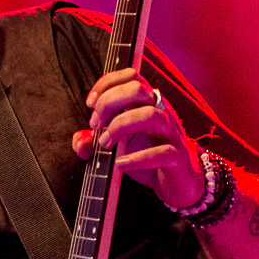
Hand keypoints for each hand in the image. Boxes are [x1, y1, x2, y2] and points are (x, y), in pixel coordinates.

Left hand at [72, 68, 203, 208]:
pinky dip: (137, 158)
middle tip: (96, 125)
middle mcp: (161, 112)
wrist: (179, 181)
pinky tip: (120, 164)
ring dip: (120, 127)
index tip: (90, 103)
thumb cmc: (148, 156)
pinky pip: (161, 153)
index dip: (107, 83)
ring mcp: (171, 133)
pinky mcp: (177, 157)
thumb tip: (79, 141)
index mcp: (148, 103)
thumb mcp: (117, 146)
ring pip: (149, 116)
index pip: (131, 76)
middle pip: (137, 90)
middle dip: (109, 103)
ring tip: (105, 143)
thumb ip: (93, 141)